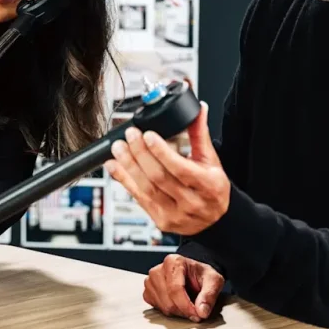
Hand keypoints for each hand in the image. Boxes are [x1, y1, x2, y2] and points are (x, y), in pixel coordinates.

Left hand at [104, 102, 229, 235]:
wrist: (214, 220)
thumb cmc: (211, 187)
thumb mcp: (211, 161)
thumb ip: (200, 135)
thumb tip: (198, 108)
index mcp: (208, 186)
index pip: (181, 168)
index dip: (161, 151)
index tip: (148, 135)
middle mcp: (191, 202)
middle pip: (159, 177)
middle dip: (140, 154)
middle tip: (130, 135)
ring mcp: (174, 214)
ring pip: (146, 188)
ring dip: (128, 166)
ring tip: (118, 148)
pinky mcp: (160, 220)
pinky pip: (137, 198)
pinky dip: (123, 180)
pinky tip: (114, 166)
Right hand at [144, 254, 224, 322]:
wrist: (193, 274)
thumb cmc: (201, 275)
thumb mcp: (213, 281)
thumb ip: (209, 295)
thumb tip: (202, 311)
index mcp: (173, 262)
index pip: (175, 289)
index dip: (187, 306)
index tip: (197, 315)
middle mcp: (158, 270)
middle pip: (168, 300)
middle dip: (184, 311)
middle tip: (196, 313)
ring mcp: (150, 281)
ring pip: (162, 306)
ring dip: (177, 312)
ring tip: (188, 306)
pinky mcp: (148, 291)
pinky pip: (156, 308)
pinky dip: (169, 311)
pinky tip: (177, 305)